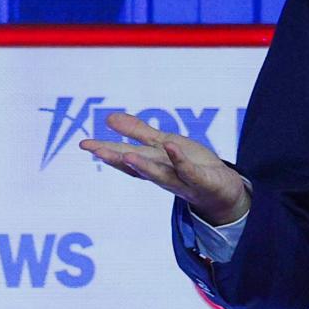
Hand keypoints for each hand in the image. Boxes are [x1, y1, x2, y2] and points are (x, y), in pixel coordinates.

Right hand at [79, 111, 251, 226]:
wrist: (223, 190)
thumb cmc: (190, 165)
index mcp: (151, 164)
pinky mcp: (202, 181)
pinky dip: (180, 160)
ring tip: (128, 155)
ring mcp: (181, 180)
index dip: (105, 151)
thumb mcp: (162, 144)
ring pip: (160, 174)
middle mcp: (162, 174)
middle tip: (95, 150)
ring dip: (144, 166)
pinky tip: (171, 146)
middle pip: (137, 167)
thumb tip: (108, 118)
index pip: (125, 158)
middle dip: (116, 159)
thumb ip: (137, 132)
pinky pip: (189, 171)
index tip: (85, 144)